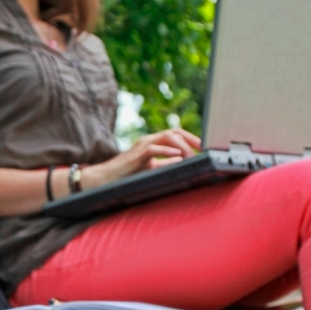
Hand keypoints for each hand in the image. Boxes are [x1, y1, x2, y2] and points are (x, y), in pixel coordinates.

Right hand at [81, 128, 200, 190]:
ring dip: (182, 146)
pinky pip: (154, 149)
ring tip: (192, 156)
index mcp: (153, 142)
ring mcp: (142, 145)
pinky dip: (167, 151)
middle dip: (191, 138)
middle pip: (174, 131)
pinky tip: (178, 155)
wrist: (106, 178)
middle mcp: (149, 140)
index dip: (190, 138)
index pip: (175, 134)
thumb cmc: (127, 174)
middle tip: (204, 148)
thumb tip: (181, 160)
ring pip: (167, 136)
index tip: (203, 147)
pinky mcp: (137, 155)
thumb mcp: (151, 168)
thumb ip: (165, 163)